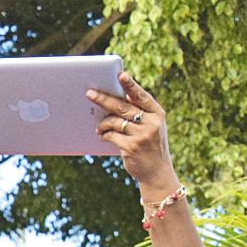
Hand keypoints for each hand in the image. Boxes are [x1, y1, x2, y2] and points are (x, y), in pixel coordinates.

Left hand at [88, 72, 173, 192]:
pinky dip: (105, 135)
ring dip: (103, 124)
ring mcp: (142, 135)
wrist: (157, 171)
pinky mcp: (131, 147)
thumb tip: (115, 100)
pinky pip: (111, 135)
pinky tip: (103, 136)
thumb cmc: (150, 145)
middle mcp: (151, 122)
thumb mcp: (152, 127)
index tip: (121, 75)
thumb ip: (140, 113)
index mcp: (157, 113)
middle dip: (104, 99)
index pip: (141, 96)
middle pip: (123, 106)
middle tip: (89, 93)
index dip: (130, 85)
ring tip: (99, 128)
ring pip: (114, 121)